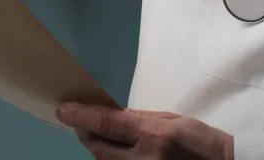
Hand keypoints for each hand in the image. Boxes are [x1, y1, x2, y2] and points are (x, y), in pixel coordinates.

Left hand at [57, 103, 233, 159]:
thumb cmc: (200, 140)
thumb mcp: (171, 120)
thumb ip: (138, 118)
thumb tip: (110, 113)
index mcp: (153, 136)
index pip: (107, 123)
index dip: (81, 115)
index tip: (63, 109)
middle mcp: (143, 159)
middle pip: (99, 148)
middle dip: (84, 132)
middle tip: (76, 119)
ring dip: (95, 146)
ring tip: (91, 131)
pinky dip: (109, 159)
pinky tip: (109, 148)